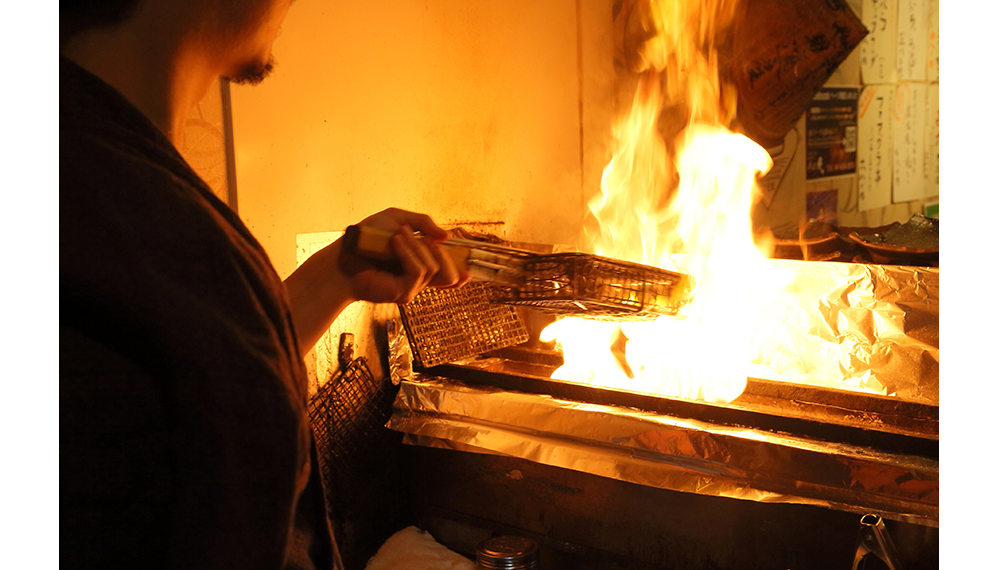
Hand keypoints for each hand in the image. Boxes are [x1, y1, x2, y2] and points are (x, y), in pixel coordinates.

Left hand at [338, 208, 469, 303]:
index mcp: (418, 264)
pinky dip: (408, 253)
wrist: (343, 254)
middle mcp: (416, 280)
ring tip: (397, 235)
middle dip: (442, 253)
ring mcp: (410, 288)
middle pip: (449, 275)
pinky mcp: (402, 293)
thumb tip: (447, 236)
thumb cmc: (366, 239)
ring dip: (417, 246)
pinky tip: (395, 243)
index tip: (468, 273)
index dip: (459, 276)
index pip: (445, 276)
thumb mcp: (396, 219)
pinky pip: (418, 272)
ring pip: (433, 268)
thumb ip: (423, 223)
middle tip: (423, 237)